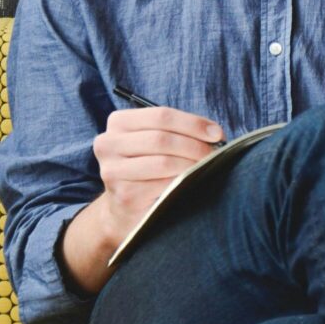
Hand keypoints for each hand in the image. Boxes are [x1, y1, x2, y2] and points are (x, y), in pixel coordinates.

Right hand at [93, 106, 224, 246]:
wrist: (123, 208)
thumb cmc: (148, 166)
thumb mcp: (157, 140)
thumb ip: (180, 130)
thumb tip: (214, 133)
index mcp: (118, 122)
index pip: (161, 115)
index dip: (193, 123)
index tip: (216, 133)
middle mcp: (108, 143)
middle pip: (162, 138)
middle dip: (195, 145)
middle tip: (214, 153)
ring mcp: (113, 171)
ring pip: (163, 162)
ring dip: (191, 164)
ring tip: (206, 167)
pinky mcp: (124, 195)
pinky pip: (162, 185)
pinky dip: (183, 182)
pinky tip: (192, 182)